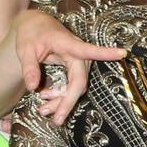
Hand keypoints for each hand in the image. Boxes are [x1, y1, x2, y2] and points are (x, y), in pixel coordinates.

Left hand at [13, 10, 125, 124]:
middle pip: (79, 82)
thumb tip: (33, 88)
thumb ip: (29, 67)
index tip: (122, 53)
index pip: (88, 50)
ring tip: (43, 111)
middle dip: (68, 102)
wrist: (34, 25)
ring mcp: (77, 62)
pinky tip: (47, 101)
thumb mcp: (24, 49)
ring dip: (62, 101)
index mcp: (68, 44)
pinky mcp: (74, 68)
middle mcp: (77, 54)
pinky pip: (72, 86)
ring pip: (76, 87)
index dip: (106, 53)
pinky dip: (60, 96)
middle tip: (56, 120)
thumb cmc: (31, 33)